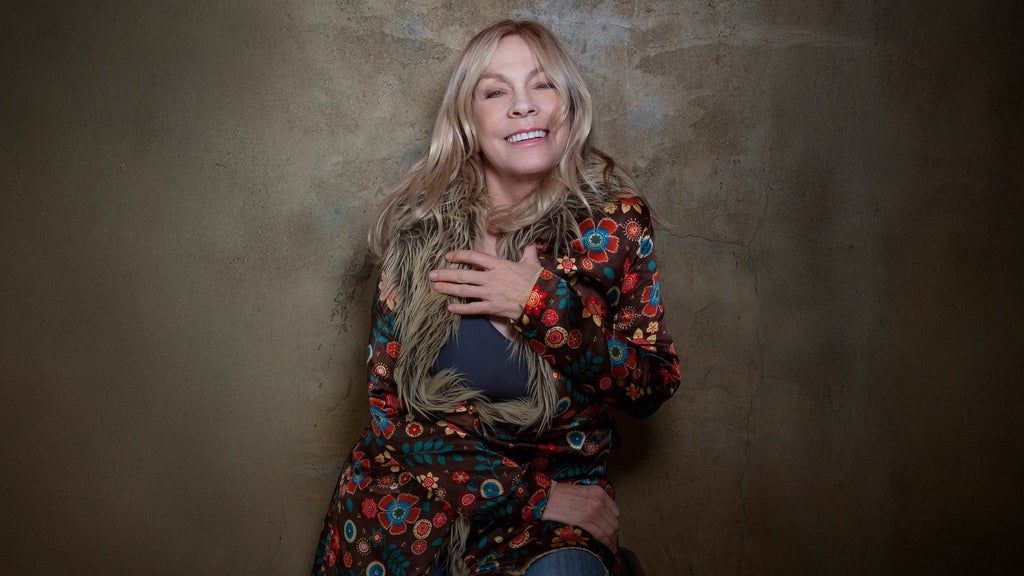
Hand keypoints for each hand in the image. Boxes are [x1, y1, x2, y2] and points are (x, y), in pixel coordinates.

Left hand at [428, 244, 542, 319]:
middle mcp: (490, 278)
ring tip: (435, 287)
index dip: (459, 255)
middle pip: (463, 275)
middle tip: (432, 274)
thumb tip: (531, 241)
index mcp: (498, 264)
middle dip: (446, 274)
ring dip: (448, 289)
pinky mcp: (491, 307)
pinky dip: (460, 309)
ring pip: (463, 291)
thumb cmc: (537, 281)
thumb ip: (528, 250)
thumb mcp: (532, 262)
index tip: (448, 256)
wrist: (542, 301)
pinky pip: (472, 308)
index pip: (474, 256)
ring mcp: (489, 293)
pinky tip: (449, 308)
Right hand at [541, 482, 619, 552]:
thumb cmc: (561, 495)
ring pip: (609, 530)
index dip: (614, 523)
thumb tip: (602, 516)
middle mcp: (599, 501)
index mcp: (599, 492)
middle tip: (612, 541)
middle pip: (614, 522)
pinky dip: (605, 542)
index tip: (612, 529)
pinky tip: (606, 547)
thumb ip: (595, 501)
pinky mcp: (585, 520)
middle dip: (614, 534)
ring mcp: (592, 511)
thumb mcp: (583, 492)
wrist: (547, 497)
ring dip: (611, 540)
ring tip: (610, 547)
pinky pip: (600, 534)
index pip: (615, 512)